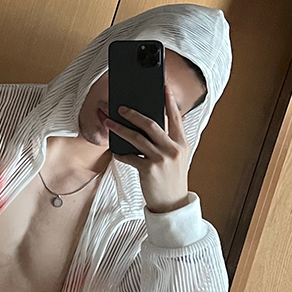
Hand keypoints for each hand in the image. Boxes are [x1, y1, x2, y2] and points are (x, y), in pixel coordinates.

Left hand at [105, 85, 191, 212]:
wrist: (172, 204)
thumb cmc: (172, 179)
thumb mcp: (178, 158)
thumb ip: (169, 141)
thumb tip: (151, 126)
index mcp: (182, 143)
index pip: (176, 117)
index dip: (169, 101)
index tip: (164, 87)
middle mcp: (172, 149)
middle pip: (151, 124)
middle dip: (134, 114)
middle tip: (121, 108)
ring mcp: (160, 159)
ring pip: (137, 138)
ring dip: (121, 130)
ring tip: (110, 124)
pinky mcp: (148, 170)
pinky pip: (130, 157)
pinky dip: (121, 153)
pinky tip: (116, 151)